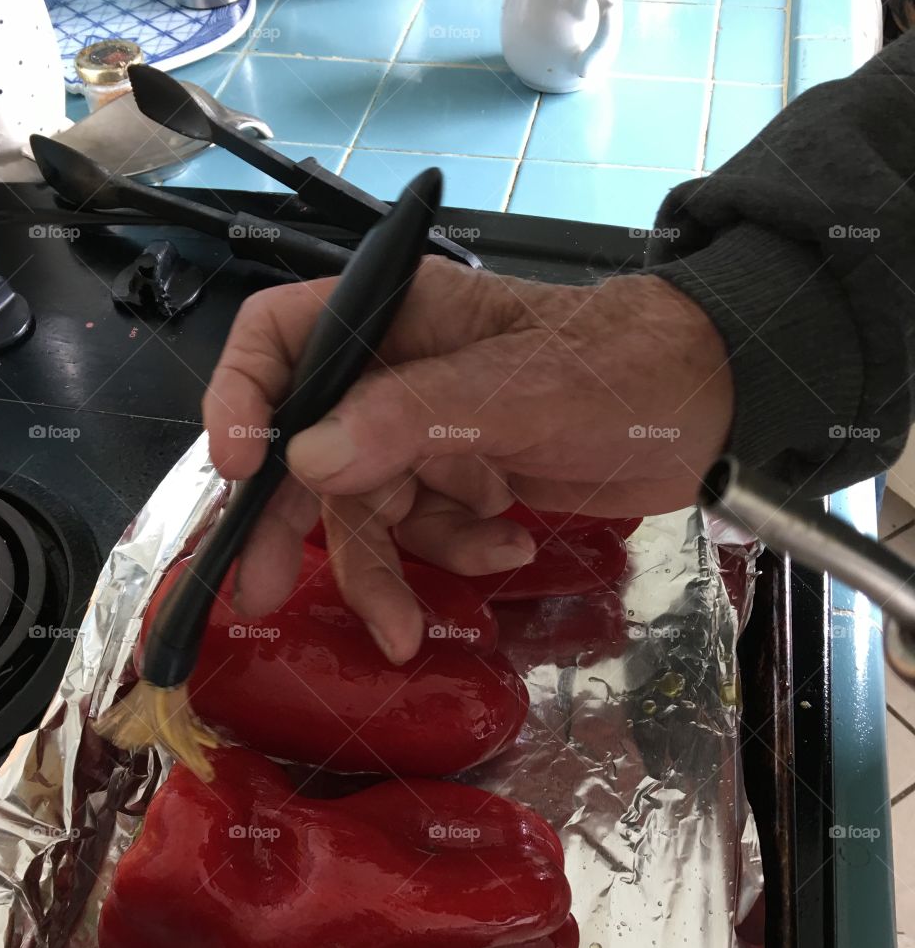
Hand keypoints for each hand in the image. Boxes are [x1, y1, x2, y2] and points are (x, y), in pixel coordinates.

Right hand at [203, 258, 731, 662]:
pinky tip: (506, 546)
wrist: (711, 410)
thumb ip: (413, 418)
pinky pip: (426, 529)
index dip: (241, 396)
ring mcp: (427, 432)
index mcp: (395, 319)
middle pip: (307, 445)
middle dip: (290, 522)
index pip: (279, 338)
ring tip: (407, 629)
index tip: (235, 467)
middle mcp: (395, 374)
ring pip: (367, 507)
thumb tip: (308, 460)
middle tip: (258, 591)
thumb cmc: (621, 372)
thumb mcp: (519, 391)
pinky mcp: (461, 480)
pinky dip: (456, 551)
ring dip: (391, 568)